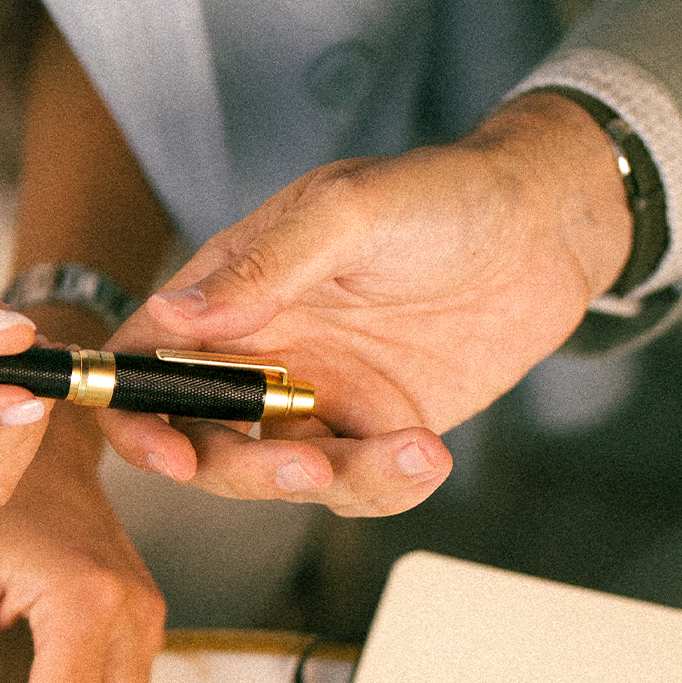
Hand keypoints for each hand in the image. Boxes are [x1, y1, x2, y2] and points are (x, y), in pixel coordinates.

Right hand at [99, 93, 632, 514]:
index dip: (133, 414)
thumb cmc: (442, 195)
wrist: (547, 227)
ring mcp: (316, 396)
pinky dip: (386, 487)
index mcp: (229, 293)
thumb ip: (261, 268)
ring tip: (404, 451)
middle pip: (202, 439)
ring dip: (327, 483)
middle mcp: (259, 352)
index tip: (166, 451)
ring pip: (279, 475)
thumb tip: (170, 316)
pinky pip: (357, 484)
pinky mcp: (374, 428)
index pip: (143, 362)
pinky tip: (429, 456)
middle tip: (303, 463)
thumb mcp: (347, 213)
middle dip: (240, 468)